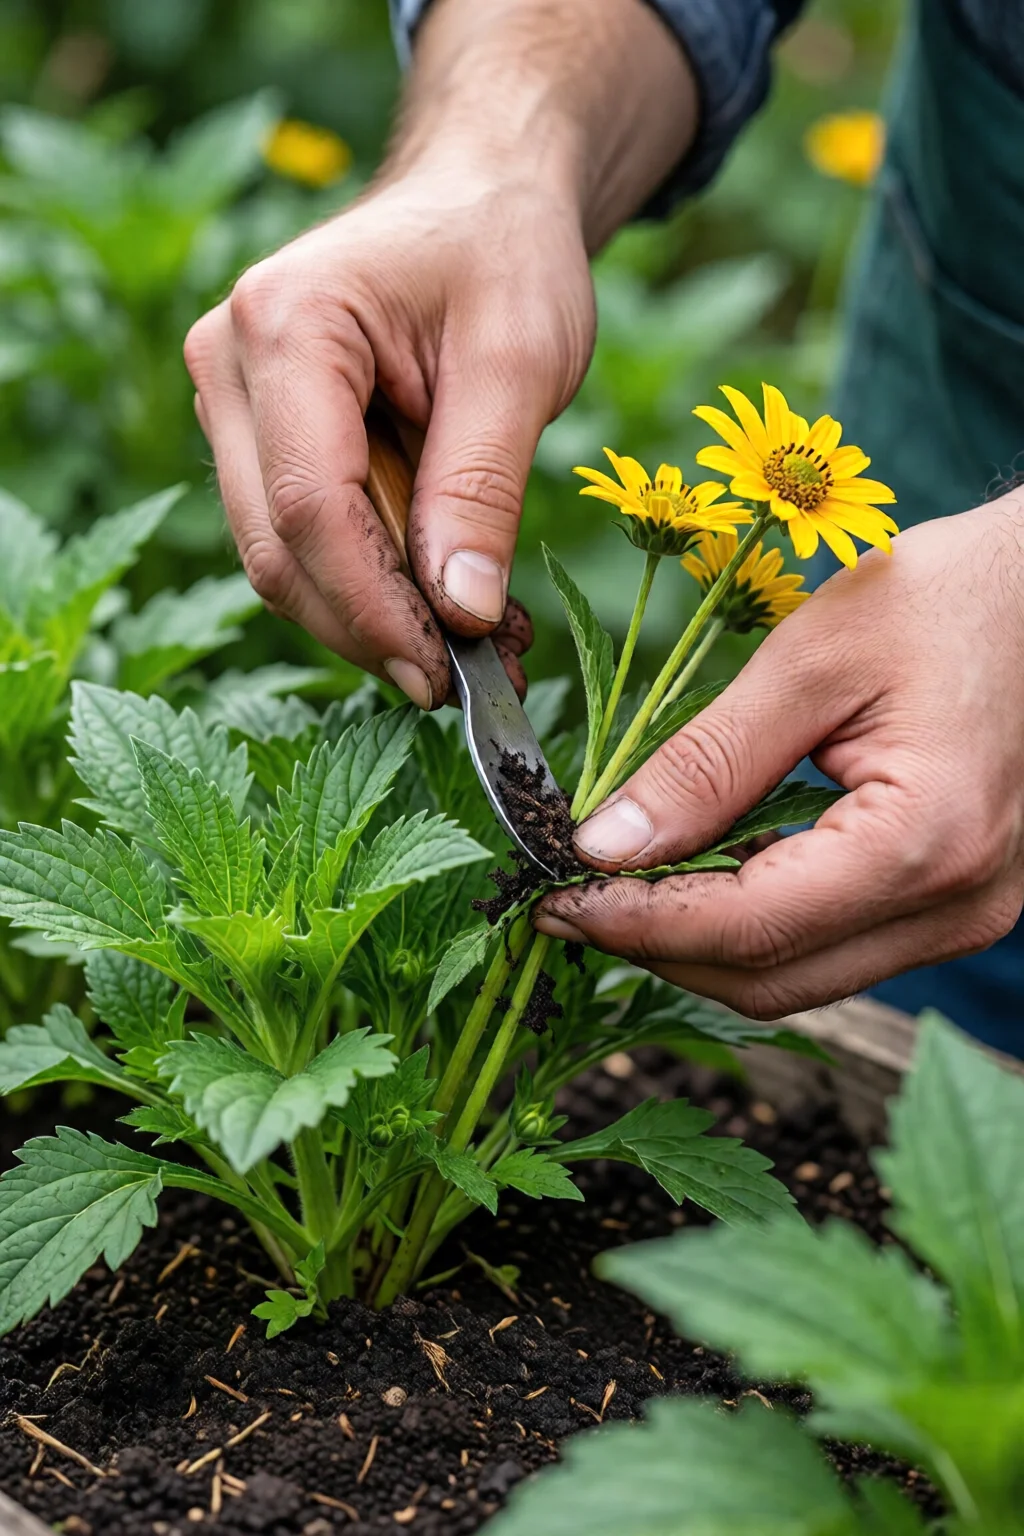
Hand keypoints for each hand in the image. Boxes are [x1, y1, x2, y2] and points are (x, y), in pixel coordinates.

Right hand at [184, 0, 693, 710]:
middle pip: (280, 546)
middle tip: (473, 679)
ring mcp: (232, 401)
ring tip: (481, 642)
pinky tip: (448, 603)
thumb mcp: (521, 361)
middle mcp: (229, 362)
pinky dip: (372, 588)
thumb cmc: (504, 254)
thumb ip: (483, 487)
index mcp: (289, 323)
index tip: (446, 672)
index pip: (311, 502)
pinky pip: (301, 538)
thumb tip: (461, 616)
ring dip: (376, 619)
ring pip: (282, 557)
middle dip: (374, 628)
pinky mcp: (257, 434)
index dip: (375, 606)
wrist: (478, 199)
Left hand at [536, 497, 1023, 1017]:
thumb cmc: (950, 597)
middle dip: (653, 948)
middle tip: (567, 899)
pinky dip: (750, 924)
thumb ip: (707, 761)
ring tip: (616, 886)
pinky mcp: (951, 903)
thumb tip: (606, 844)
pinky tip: (696, 873)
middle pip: (768, 979)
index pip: (745, 929)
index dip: (634, 924)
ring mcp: (961, 915)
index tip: (551, 897)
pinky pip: (830, 945)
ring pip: (796, 977)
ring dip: (697, 943)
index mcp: (924, 842)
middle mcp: (954, 906)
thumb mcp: (812, 659)